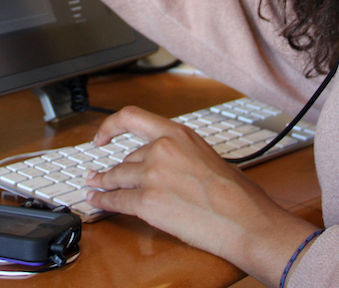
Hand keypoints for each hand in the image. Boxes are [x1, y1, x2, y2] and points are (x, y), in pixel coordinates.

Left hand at [85, 106, 315, 285]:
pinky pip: (116, 200)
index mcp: (178, 134)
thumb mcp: (207, 157)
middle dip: (119, 171)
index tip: (102, 137)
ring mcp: (152, 176)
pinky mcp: (147, 202)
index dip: (111, 126)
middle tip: (104, 176)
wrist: (245, 220)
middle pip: (127, 159)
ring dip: (102, 183)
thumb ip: (181, 155)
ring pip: (116, 177)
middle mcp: (162, 150)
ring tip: (94, 186)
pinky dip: (102, 201)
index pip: (132, 117)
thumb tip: (165, 165)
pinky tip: (97, 201)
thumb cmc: (237, 194)